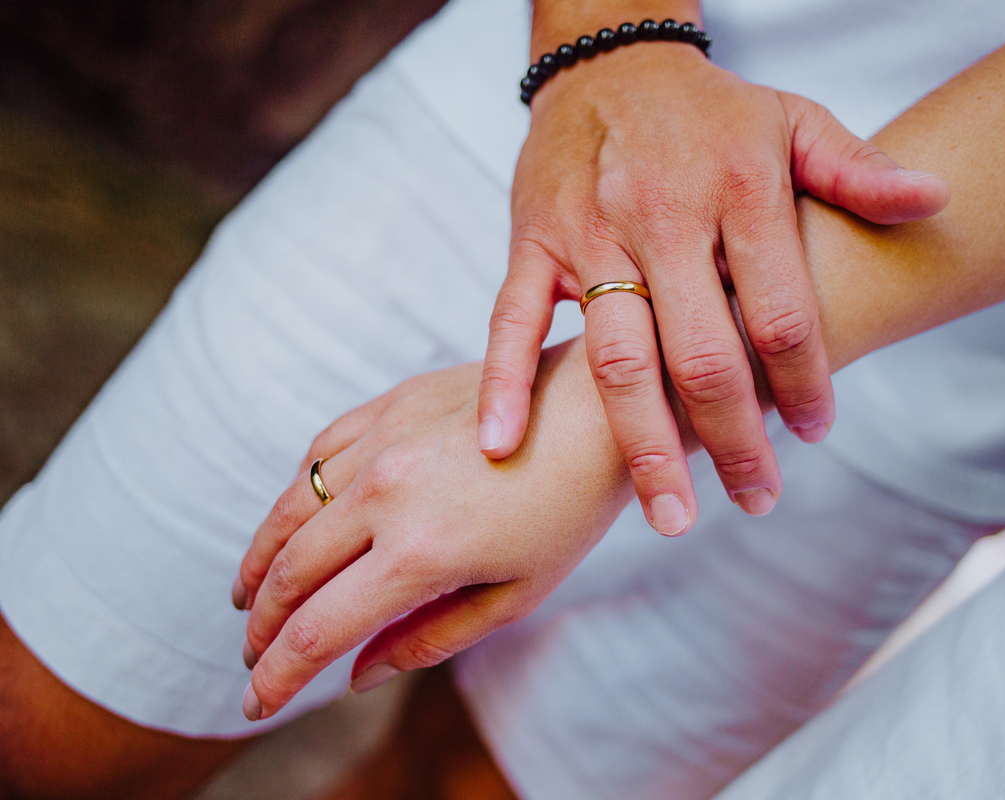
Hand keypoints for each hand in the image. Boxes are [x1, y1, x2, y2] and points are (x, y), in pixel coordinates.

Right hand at [233, 340, 632, 720]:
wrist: (601, 409)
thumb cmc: (571, 509)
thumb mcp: (516, 593)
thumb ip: (430, 639)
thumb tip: (357, 676)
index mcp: (419, 554)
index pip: (316, 632)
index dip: (276, 679)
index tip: (255, 705)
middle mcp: (385, 494)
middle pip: (289, 575)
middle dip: (261, 628)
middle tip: (251, 658)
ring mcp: (381, 441)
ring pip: (289, 512)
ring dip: (258, 563)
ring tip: (246, 598)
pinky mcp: (389, 405)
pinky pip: (318, 454)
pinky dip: (294, 497)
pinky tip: (290, 522)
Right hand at [478, 28, 949, 535]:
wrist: (605, 62)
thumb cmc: (709, 109)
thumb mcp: (793, 119)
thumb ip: (858, 170)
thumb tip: (935, 201)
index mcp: (738, 189)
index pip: (780, 312)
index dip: (806, 382)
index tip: (816, 431)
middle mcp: (661, 217)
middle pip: (701, 355)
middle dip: (734, 440)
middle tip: (758, 499)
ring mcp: (589, 235)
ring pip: (616, 358)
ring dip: (645, 446)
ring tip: (672, 515)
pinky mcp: (533, 243)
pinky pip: (514, 320)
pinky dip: (505, 384)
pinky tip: (504, 447)